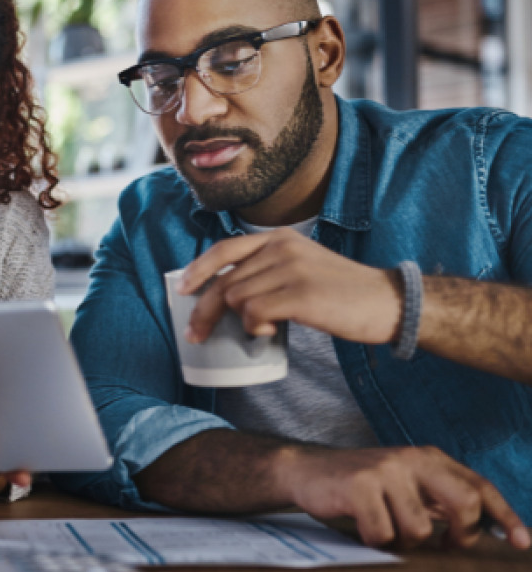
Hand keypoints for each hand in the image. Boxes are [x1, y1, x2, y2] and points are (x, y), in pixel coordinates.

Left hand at [179, 228, 401, 344]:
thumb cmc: (343, 292)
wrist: (389, 302)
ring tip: (263, 329)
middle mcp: (281, 247)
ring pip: (237, 299)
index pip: (224, 249)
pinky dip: (256, 328)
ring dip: (241, 321)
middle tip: (196, 334)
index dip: (198, 270)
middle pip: (225, 281)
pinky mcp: (300, 295)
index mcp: (279, 238)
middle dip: (205, 311)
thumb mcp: (302, 266)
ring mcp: (290, 269)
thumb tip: (228, 294)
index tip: (182, 289)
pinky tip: (271, 333)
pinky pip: (254, 314)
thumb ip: (267, 270)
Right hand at [277, 444, 530, 549]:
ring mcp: (385, 470)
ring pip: (420, 530)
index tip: (523, 541)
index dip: (505, 516)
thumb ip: (441, 500)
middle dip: (460, 536)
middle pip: (463, 503)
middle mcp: (411, 459)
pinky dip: (374, 541)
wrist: (305, 470)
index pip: (478, 486)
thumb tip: (488, 529)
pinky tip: (362, 527)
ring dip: (404, 543)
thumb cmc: (361, 485)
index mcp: (428, 458)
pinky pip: (383, 534)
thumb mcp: (406, 484)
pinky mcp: (359, 485)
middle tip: (446, 548)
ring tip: (386, 532)